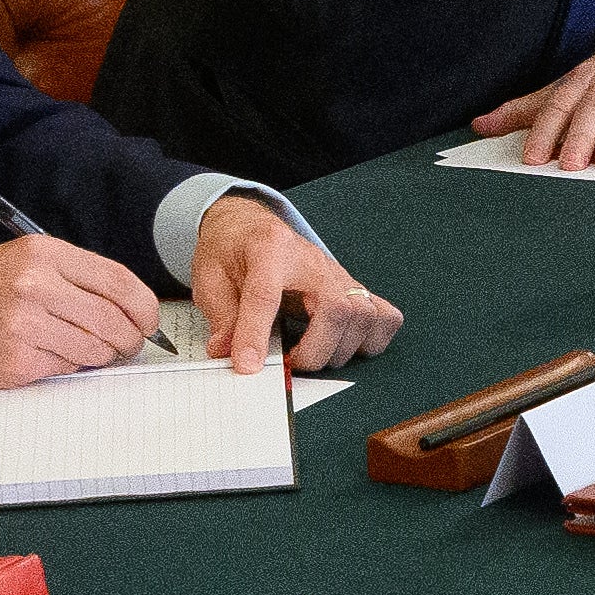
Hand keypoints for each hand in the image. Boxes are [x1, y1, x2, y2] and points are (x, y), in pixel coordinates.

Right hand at [0, 235, 161, 386]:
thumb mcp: (18, 263)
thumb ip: (71, 279)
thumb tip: (128, 310)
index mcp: (41, 254)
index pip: (119, 281)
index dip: (145, 307)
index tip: (149, 321)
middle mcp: (34, 285)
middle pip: (114, 320)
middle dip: (129, 340)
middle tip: (127, 347)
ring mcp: (24, 325)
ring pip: (95, 350)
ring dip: (97, 357)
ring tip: (78, 350)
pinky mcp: (15, 362)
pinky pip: (65, 370)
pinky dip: (63, 367)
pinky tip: (41, 357)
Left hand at [184, 193, 404, 374]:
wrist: (252, 227)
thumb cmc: (233, 249)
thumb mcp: (210, 277)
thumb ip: (222, 316)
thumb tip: (226, 352)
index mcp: (269, 249)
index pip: (266, 294)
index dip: (255, 334)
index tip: (248, 366)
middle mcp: (312, 261)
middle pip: (336, 308)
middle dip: (315, 350)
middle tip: (289, 362)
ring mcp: (337, 275)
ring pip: (364, 316)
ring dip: (340, 349)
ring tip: (310, 355)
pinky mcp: (352, 289)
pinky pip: (384, 316)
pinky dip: (372, 340)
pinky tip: (345, 345)